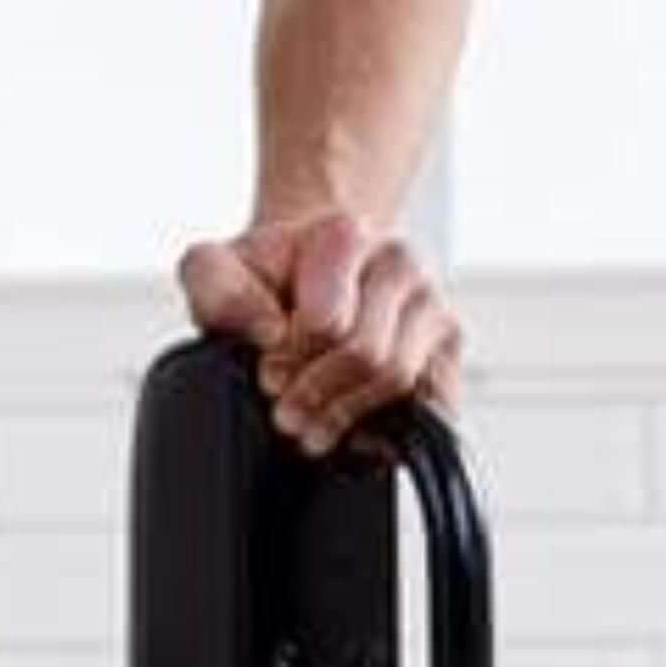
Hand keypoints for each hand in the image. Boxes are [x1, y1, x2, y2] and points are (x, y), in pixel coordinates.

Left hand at [175, 212, 460, 457]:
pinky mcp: (448, 350)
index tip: (267, 374)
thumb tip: (269, 334)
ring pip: (400, 380)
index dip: (290, 360)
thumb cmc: (266, 279)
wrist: (307, 276)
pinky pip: (434, 404)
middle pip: (367, 354)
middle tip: (286, 414)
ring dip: (349, 415)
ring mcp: (432, 304)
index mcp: (345, 233)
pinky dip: (392, 428)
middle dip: (318, 394)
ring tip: (312, 429)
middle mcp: (400, 260)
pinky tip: (355, 433)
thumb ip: (218, 288)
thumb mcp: (217, 270)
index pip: (327, 321)